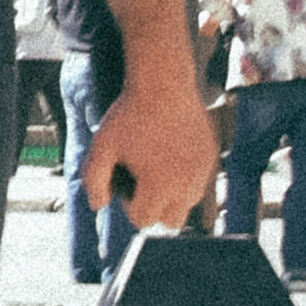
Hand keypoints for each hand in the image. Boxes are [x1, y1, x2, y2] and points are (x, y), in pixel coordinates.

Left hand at [86, 69, 215, 233]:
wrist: (163, 84)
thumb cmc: (129, 115)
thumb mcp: (101, 147)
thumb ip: (94, 181)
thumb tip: (98, 205)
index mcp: (159, 186)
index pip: (143, 220)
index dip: (128, 204)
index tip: (124, 180)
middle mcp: (186, 184)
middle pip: (170, 221)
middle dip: (154, 207)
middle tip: (141, 180)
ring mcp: (202, 171)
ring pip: (188, 202)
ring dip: (172, 194)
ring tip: (155, 167)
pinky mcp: (211, 157)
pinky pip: (199, 180)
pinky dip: (185, 176)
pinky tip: (169, 152)